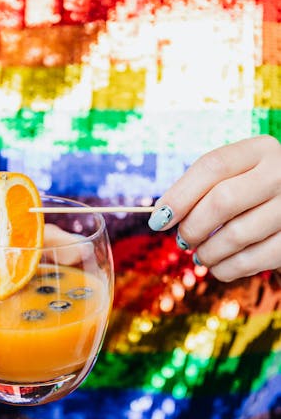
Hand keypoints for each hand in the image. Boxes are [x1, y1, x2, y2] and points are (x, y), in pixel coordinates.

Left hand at [148, 135, 280, 281]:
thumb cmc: (251, 196)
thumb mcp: (234, 177)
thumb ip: (201, 188)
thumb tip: (161, 215)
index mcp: (261, 150)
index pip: (213, 166)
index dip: (179, 194)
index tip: (158, 219)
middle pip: (222, 200)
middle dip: (193, 226)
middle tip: (183, 240)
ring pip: (235, 235)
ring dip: (208, 252)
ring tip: (200, 255)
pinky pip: (251, 261)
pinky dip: (226, 269)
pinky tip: (218, 266)